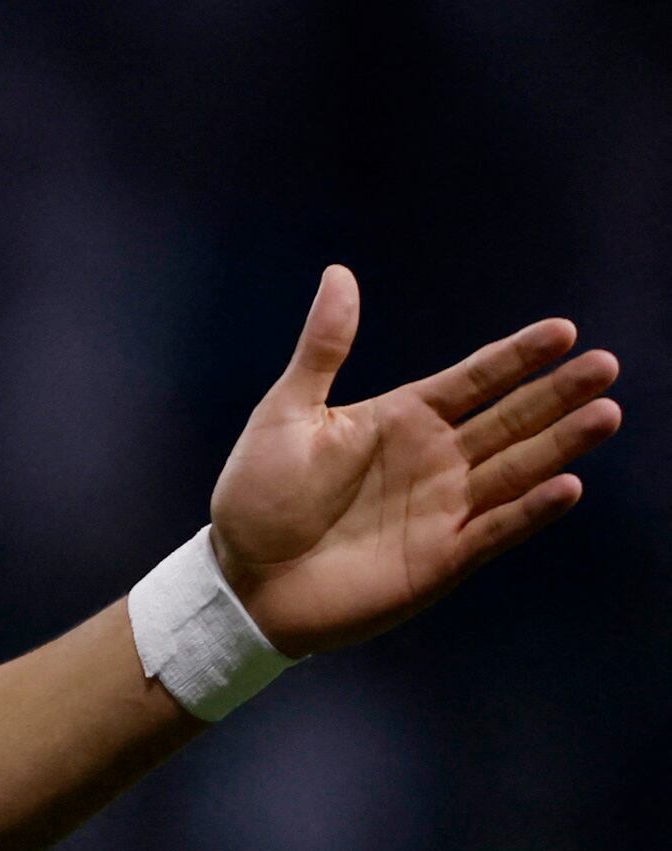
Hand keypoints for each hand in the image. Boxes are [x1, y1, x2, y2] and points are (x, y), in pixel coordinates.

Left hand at [207, 266, 622, 656]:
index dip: (517, 357)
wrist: (244, 576)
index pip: (474, 380)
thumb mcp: (287, 411)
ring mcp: (444, 508)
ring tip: (605, 413)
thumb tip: (339, 274)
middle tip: (605, 365)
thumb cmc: (259, 492)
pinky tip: (566, 485)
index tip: (563, 331)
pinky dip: (530, 510)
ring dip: (561, 444)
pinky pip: (496, 529)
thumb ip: (324, 348)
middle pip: (510, 420)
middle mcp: (435, 459)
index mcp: (402, 419)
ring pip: (517, 469)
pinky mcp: (443, 558)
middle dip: (556, 393)